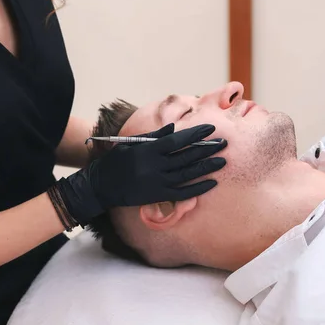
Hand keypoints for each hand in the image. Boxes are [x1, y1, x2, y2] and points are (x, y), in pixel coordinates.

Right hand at [56, 124, 226, 224]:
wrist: (100, 186)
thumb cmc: (116, 161)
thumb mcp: (131, 144)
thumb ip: (154, 136)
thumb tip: (174, 128)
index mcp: (148, 150)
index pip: (177, 140)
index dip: (196, 135)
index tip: (211, 130)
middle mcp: (154, 166)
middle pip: (186, 156)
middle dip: (207, 149)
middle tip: (224, 144)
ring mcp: (156, 182)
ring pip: (187, 174)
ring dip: (206, 168)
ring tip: (223, 161)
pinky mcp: (157, 197)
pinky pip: (182, 193)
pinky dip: (197, 189)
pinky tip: (211, 183)